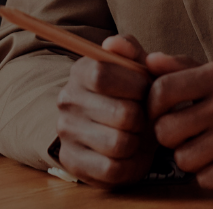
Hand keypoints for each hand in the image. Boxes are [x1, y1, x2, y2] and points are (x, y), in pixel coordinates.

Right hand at [53, 35, 154, 187]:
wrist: (114, 128)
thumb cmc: (130, 95)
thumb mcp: (135, 68)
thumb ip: (130, 50)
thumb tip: (113, 43)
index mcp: (80, 71)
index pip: (103, 74)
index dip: (135, 85)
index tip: (145, 91)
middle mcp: (67, 100)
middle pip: (121, 114)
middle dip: (143, 118)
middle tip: (144, 118)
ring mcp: (67, 132)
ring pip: (119, 144)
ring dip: (138, 143)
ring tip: (137, 135)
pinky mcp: (73, 162)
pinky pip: (112, 170)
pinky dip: (130, 165)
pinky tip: (130, 155)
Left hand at [146, 54, 212, 191]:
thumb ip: (185, 69)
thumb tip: (148, 60)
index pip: (162, 90)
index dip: (153, 110)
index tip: (164, 117)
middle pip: (166, 131)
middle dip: (172, 142)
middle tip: (190, 139)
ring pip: (185, 160)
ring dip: (195, 162)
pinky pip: (208, 179)